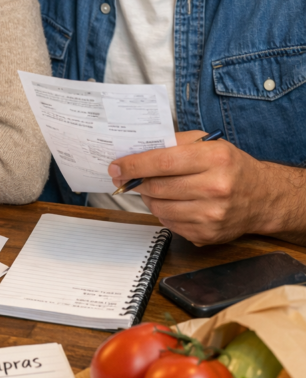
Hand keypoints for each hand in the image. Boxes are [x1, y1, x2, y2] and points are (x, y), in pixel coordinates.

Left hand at [108, 131, 272, 244]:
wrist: (262, 197)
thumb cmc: (231, 166)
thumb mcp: (209, 144)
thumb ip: (174, 143)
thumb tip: (137, 150)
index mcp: (215, 158)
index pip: (163, 163)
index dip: (134, 165)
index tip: (116, 166)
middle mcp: (216, 188)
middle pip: (157, 187)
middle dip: (137, 182)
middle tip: (129, 177)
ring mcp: (212, 215)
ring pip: (159, 208)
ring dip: (149, 198)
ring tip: (156, 189)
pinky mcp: (206, 235)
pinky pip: (169, 224)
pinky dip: (163, 213)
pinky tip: (174, 203)